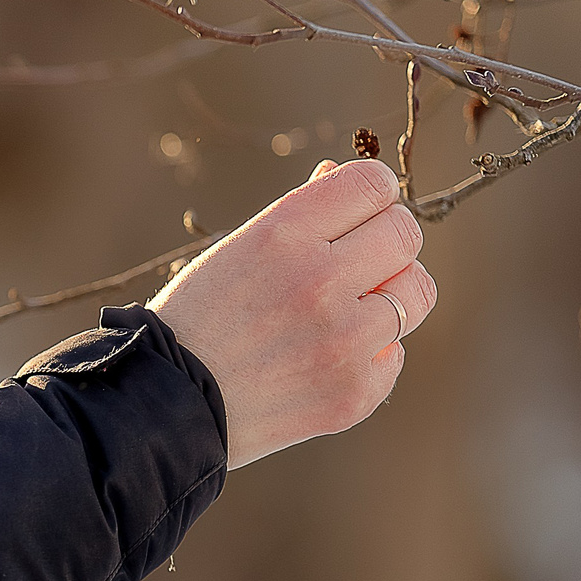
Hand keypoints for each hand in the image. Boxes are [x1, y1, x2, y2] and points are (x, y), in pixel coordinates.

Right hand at [147, 156, 436, 468]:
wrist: (165, 407)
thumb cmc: (199, 320)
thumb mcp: (234, 250)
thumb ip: (298, 213)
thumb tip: (340, 173)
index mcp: (283, 235)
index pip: (373, 184)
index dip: (373, 193)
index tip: (360, 211)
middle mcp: (318, 282)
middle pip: (405, 234)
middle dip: (385, 243)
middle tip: (353, 264)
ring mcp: (342, 342)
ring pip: (415, 293)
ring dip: (387, 297)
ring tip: (343, 314)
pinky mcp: (354, 393)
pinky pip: (396, 353)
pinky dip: (369, 355)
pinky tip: (323, 361)